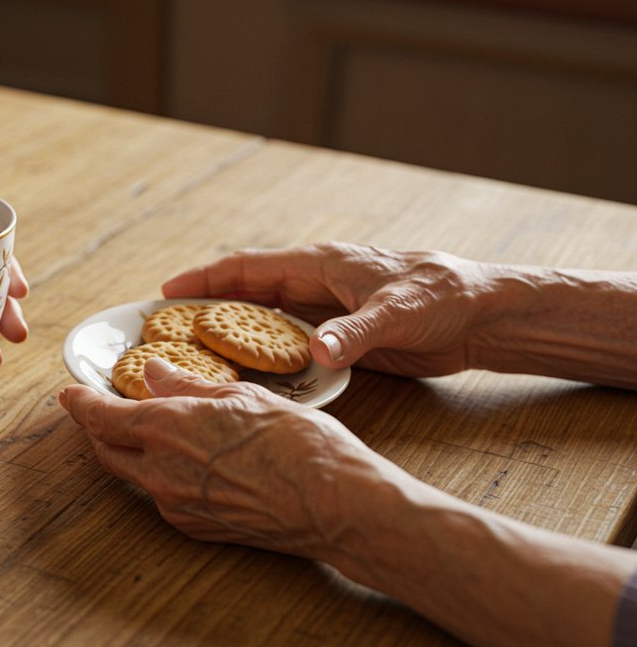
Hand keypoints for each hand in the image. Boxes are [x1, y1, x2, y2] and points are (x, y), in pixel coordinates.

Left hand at [59, 358, 388, 557]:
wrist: (333, 504)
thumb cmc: (298, 444)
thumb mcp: (241, 396)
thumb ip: (189, 386)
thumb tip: (154, 373)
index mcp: (167, 427)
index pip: (100, 416)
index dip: (79, 403)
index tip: (68, 393)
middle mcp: (160, 470)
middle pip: (106, 449)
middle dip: (96, 428)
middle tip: (98, 410)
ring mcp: (176, 504)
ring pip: (132, 475)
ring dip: (128, 452)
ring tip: (142, 431)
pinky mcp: (196, 527)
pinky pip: (162, 497)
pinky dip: (158, 475)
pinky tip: (181, 461)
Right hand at [161, 242, 492, 377]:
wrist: (483, 316)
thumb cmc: (445, 297)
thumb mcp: (396, 314)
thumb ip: (353, 333)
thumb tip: (315, 352)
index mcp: (321, 266)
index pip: (249, 268)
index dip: (205, 279)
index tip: (166, 292)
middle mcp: (316, 287)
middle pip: (247, 295)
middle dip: (204, 310)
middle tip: (163, 332)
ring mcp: (325, 313)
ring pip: (264, 322)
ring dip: (230, 337)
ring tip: (190, 358)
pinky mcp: (339, 338)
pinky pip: (288, 347)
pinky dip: (262, 359)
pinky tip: (245, 379)